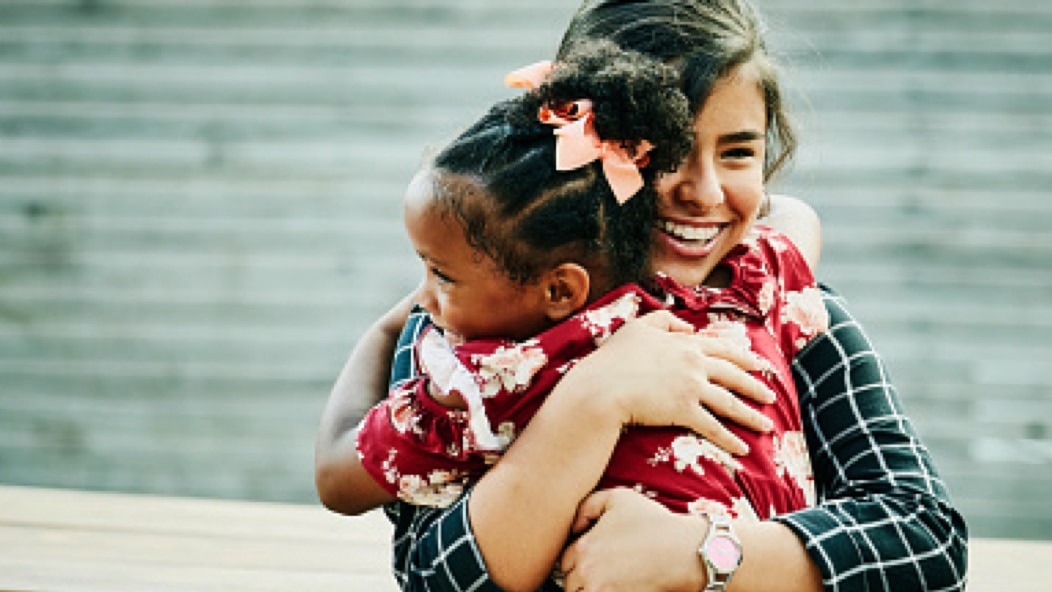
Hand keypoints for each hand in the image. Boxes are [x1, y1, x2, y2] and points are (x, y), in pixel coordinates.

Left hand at [560, 488, 706, 591]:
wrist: (683, 551)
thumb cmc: (653, 522)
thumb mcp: (618, 498)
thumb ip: (588, 505)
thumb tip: (575, 526)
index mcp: (584, 547)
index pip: (564, 561)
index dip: (575, 560)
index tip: (589, 559)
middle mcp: (588, 572)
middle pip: (570, 583)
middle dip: (580, 578)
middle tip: (598, 572)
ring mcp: (602, 591)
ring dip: (587, 590)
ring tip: (604, 582)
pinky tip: (613, 588)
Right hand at [562, 310, 774, 454]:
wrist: (603, 385)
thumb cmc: (615, 357)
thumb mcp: (638, 327)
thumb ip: (664, 321)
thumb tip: (687, 326)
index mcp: (685, 342)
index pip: (722, 348)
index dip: (743, 356)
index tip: (759, 363)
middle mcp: (694, 363)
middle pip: (734, 374)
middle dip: (755, 385)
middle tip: (770, 395)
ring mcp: (692, 387)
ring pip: (730, 402)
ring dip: (750, 415)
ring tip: (766, 426)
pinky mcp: (685, 410)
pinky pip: (713, 426)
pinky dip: (730, 439)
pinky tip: (743, 449)